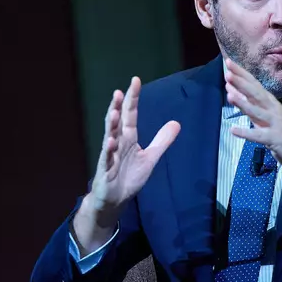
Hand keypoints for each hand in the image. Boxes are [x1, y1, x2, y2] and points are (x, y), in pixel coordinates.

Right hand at [89, 76, 180, 222]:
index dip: (132, 99)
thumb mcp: (150, 158)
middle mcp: (117, 142)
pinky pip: (106, 158)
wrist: (115, 200)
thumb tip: (176, 122)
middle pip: (117, 121)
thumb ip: (162, 141)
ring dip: (111, 125)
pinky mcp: (105, 169)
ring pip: (109, 136)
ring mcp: (109, 154)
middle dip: (117, 107)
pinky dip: (108, 149)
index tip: (135, 81)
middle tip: (119, 92)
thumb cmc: (129, 177)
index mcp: (128, 138)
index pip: (130, 114)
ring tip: (114, 112)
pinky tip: (111, 141)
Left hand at [223, 58, 281, 169]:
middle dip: (242, 83)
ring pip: (257, 112)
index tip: (229, 62)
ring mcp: (274, 123)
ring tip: (230, 95)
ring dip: (243, 103)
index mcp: (269, 101)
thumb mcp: (261, 114)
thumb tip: (230, 88)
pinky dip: (246, 133)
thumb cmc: (280, 129)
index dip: (242, 73)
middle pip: (256, 94)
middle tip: (228, 73)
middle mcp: (272, 109)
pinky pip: (259, 135)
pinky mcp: (274, 138)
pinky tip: (234, 130)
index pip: (254, 84)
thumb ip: (246, 102)